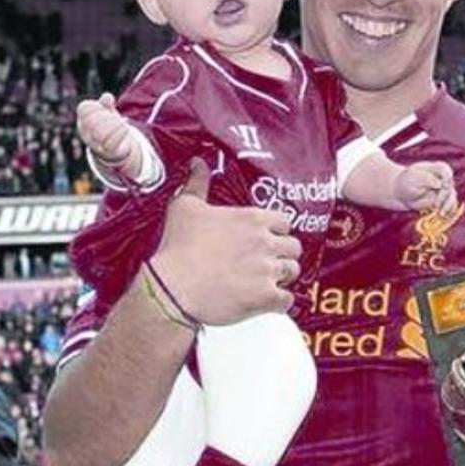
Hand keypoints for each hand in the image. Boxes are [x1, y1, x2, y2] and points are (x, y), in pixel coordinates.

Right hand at [77, 93, 139, 175]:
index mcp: (83, 120)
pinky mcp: (106, 152)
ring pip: (100, 133)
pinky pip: (111, 144)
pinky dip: (121, 134)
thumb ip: (106, 103)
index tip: (108, 105)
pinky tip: (126, 129)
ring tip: (122, 123)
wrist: (115, 148)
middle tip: (116, 117)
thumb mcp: (108, 112)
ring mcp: (95, 144)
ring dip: (115, 125)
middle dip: (107, 116)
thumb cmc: (109, 125)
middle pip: (92, 121)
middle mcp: (86, 133)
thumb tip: (107, 97)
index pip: (84, 108)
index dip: (97, 104)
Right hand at [150, 158, 301, 325]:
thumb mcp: (185, 207)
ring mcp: (268, 270)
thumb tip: (198, 163)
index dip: (277, 231)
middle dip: (282, 254)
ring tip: (265, 281)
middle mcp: (265, 242)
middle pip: (293, 247)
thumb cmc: (177, 248)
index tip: (266, 238)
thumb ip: (197, 183)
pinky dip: (280, 303)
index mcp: (252, 219)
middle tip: (267, 262)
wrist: (171, 288)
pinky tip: (267, 302)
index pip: (284, 222)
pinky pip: (287, 300)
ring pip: (293, 271)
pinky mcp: (266, 297)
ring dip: (282, 277)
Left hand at [394, 161, 456, 214]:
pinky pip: (450, 206)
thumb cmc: (406, 183)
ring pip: (452, 197)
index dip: (447, 178)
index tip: (443, 186)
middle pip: (449, 186)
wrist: (401, 194)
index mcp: (435, 169)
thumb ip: (427, 179)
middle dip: (444, 196)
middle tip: (435, 205)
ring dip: (448, 206)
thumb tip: (440, 184)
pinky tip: (444, 216)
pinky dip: (448, 211)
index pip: (445, 170)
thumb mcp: (413, 178)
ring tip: (441, 214)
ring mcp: (444, 191)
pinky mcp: (443, 202)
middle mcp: (442, 179)